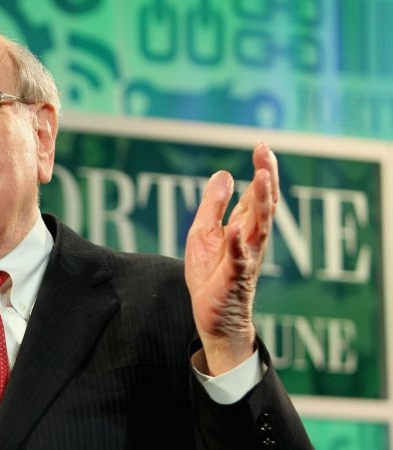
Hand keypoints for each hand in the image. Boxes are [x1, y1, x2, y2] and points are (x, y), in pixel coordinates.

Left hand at [185, 142, 278, 374]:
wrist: (212, 316)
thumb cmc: (211, 274)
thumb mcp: (204, 232)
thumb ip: (213, 205)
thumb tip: (224, 173)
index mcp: (243, 227)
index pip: (256, 194)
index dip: (261, 170)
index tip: (262, 145)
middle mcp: (250, 240)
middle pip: (263, 205)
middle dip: (267, 179)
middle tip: (266, 154)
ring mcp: (245, 258)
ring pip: (258, 228)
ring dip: (261, 204)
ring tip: (262, 179)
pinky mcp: (234, 278)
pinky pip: (238, 260)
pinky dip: (238, 245)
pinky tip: (236, 229)